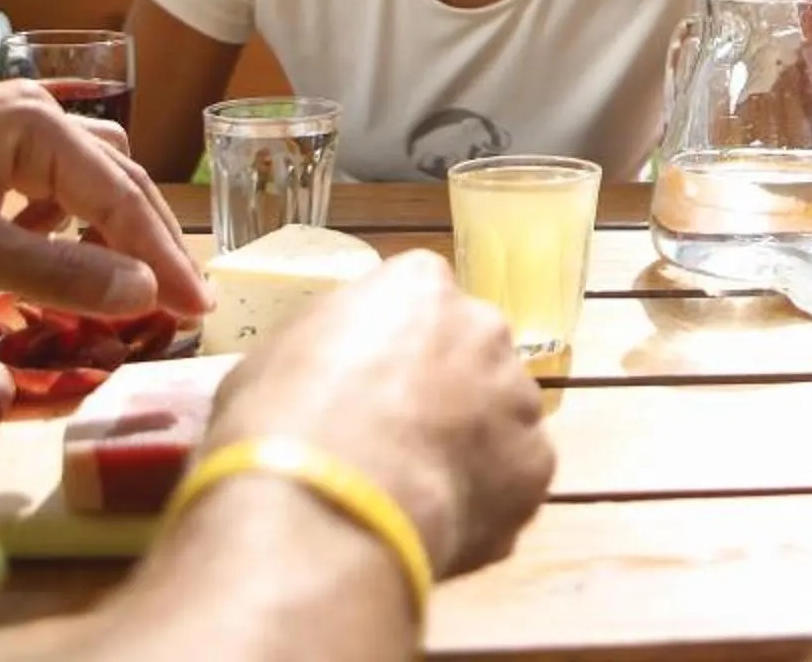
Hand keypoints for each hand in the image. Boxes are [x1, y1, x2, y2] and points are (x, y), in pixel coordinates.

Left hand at [0, 80, 209, 316]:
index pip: (122, 197)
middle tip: (181, 302)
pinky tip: (50, 255)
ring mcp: (6, 125)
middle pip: (117, 180)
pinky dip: (65, 223)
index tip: (200, 306)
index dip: (164, 257)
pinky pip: (49, 183)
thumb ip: (57, 274)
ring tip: (124, 287)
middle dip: (148, 242)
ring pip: (86, 179)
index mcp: (36, 125)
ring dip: (109, 231)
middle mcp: (33, 112)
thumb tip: (143, 296)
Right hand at [204, 252, 554, 579]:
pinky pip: (513, 480)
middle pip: (473, 352)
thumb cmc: (280, 423)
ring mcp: (518, 396)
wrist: (324, 507)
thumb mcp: (275, 360)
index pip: (421, 298)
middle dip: (446, 389)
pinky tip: (440, 527)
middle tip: (400, 439)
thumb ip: (327, 349)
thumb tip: (333, 373)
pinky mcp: (536, 465)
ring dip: (472, 446)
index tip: (373, 381)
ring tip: (418, 493)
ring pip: (501, 417)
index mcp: (419, 285)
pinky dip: (486, 501)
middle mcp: (484, 327)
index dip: (397, 345)